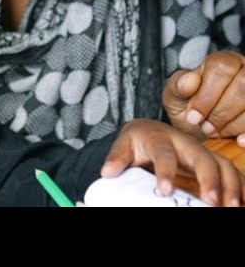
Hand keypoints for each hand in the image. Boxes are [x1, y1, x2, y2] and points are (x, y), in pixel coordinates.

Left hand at [101, 119, 244, 206]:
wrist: (149, 131)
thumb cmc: (137, 141)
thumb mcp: (123, 145)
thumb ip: (117, 157)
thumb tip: (108, 172)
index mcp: (159, 139)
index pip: (163, 154)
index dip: (165, 171)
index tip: (164, 190)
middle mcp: (185, 144)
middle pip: (202, 157)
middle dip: (209, 179)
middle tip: (211, 201)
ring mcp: (201, 153)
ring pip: (222, 165)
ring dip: (230, 185)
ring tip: (231, 207)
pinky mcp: (212, 162)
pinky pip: (232, 172)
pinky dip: (240, 187)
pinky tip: (242, 203)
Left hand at [162, 50, 244, 145]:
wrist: (203, 130)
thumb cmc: (190, 108)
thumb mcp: (175, 98)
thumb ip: (177, 87)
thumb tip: (189, 80)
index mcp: (222, 61)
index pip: (220, 67)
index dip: (207, 95)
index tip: (193, 117)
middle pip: (243, 83)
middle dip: (222, 111)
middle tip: (206, 128)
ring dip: (235, 123)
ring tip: (217, 133)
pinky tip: (239, 141)